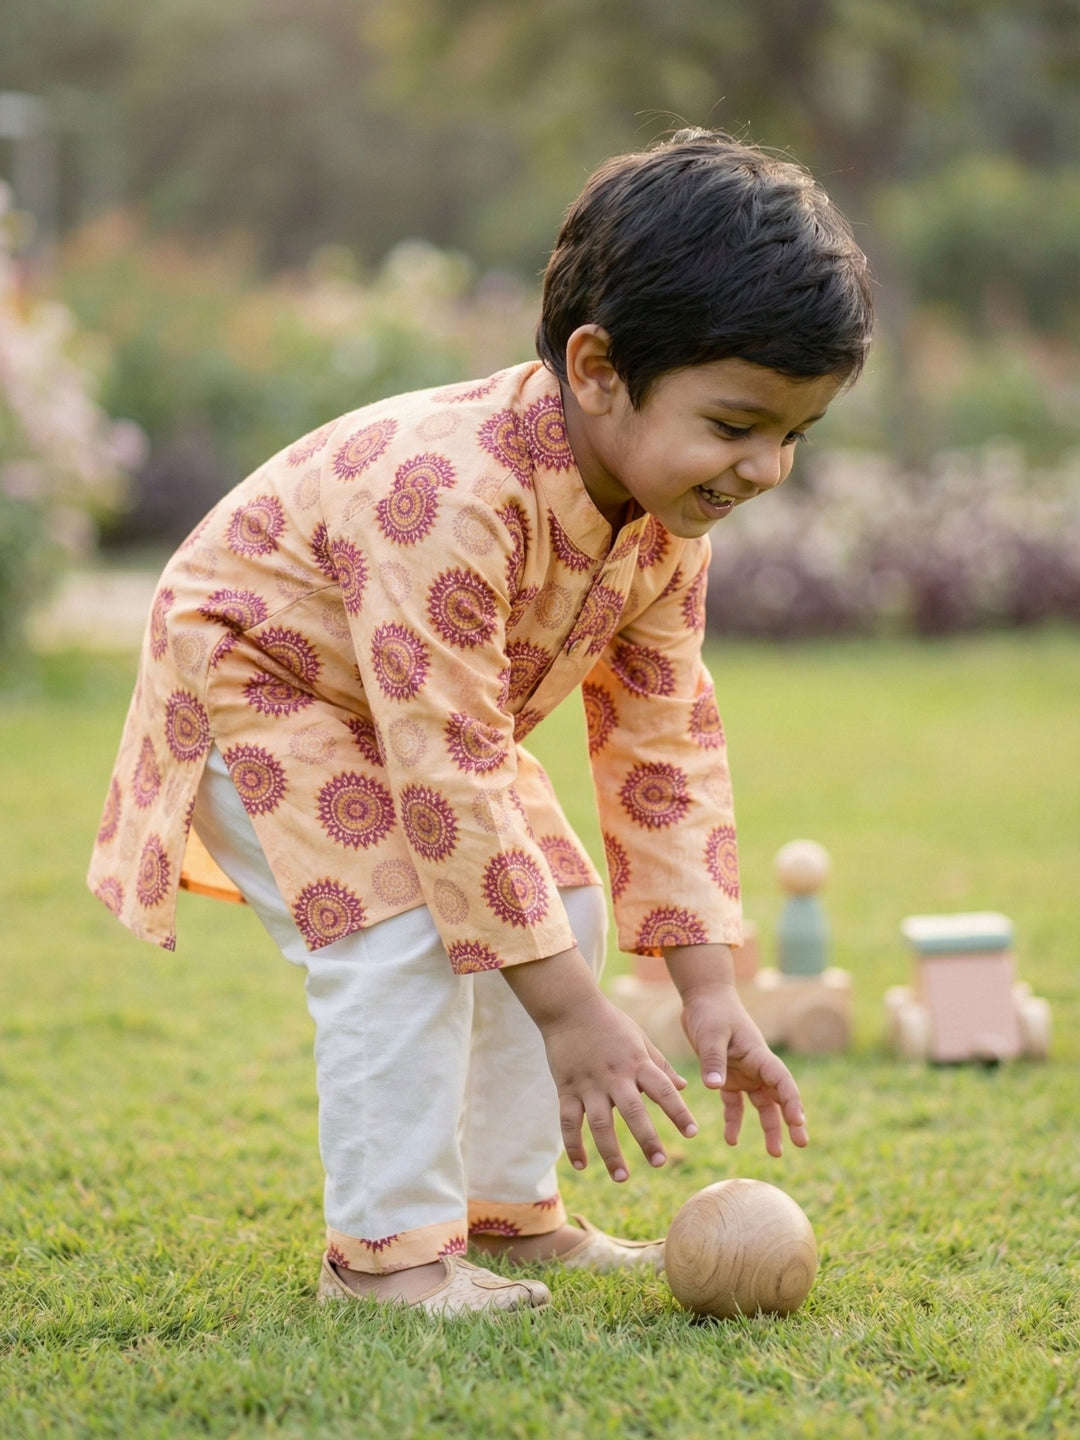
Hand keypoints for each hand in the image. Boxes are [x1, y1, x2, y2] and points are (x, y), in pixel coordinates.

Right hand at [501, 947, 698, 1180]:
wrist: (570, 1007)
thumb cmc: (611, 1023)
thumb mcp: (641, 1039)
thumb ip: (661, 1065)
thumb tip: (684, 1088)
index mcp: (637, 1063)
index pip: (663, 1090)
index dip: (678, 1112)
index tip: (693, 1133)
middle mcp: (615, 1076)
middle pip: (633, 1112)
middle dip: (647, 1139)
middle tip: (659, 1163)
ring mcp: (588, 1084)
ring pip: (600, 1123)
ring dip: (611, 1152)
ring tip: (622, 1177)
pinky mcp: (566, 1088)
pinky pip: (568, 1121)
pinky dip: (573, 1145)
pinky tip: (581, 1166)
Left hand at [680, 983, 807, 1156]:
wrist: (703, 998)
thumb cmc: (711, 1012)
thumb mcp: (710, 1035)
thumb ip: (713, 1060)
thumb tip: (715, 1088)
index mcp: (759, 1055)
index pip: (782, 1081)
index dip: (791, 1101)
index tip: (798, 1122)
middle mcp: (757, 1067)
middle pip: (779, 1097)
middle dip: (792, 1121)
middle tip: (801, 1144)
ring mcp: (745, 1073)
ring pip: (763, 1105)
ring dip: (769, 1127)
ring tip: (775, 1152)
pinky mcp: (729, 1077)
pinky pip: (735, 1104)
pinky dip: (734, 1121)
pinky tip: (731, 1140)